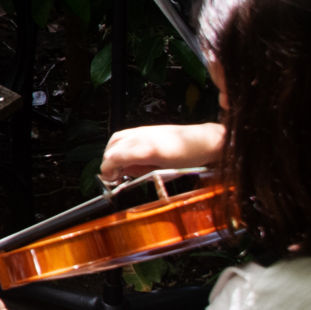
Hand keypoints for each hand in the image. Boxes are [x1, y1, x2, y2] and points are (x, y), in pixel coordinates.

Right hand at [99, 122, 224, 185]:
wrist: (203, 141)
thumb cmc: (188, 160)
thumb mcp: (164, 172)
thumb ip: (141, 172)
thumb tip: (125, 173)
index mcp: (145, 150)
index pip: (114, 158)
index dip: (107, 170)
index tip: (110, 180)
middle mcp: (140, 137)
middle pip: (112, 149)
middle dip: (108, 164)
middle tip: (114, 176)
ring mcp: (142, 130)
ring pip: (115, 139)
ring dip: (111, 152)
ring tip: (117, 165)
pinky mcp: (145, 128)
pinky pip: (124, 135)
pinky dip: (118, 145)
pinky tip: (125, 154)